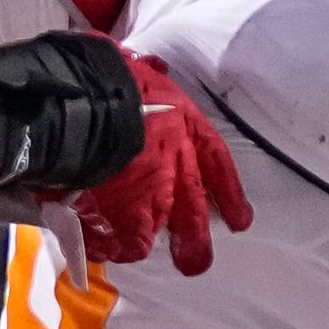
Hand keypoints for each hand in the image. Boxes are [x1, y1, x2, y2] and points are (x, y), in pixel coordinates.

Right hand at [68, 51, 254, 274]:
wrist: (87, 98)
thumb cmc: (109, 75)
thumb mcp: (141, 71)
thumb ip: (149, 82)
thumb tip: (148, 65)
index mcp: (187, 128)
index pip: (219, 166)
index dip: (229, 195)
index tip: (241, 221)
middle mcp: (178, 167)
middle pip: (194, 216)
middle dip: (195, 244)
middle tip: (195, 263)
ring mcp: (152, 194)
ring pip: (151, 233)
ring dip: (137, 245)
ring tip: (125, 253)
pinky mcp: (121, 213)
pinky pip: (115, 240)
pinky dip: (103, 244)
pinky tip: (95, 246)